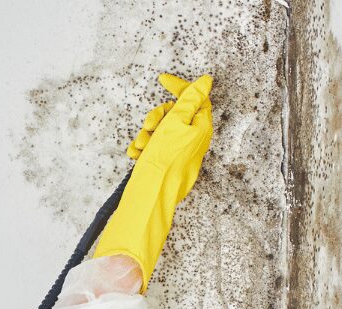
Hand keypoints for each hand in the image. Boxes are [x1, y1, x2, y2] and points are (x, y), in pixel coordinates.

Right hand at [94, 72, 213, 290]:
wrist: (151, 195)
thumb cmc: (163, 162)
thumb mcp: (175, 122)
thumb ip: (190, 99)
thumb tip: (205, 81)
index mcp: (201, 127)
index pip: (194, 97)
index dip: (179, 87)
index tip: (162, 80)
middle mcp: (192, 139)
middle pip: (174, 114)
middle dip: (156, 117)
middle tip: (149, 127)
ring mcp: (178, 152)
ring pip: (160, 130)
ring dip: (146, 134)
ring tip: (140, 147)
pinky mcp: (165, 162)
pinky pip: (153, 147)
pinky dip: (143, 148)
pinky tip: (136, 155)